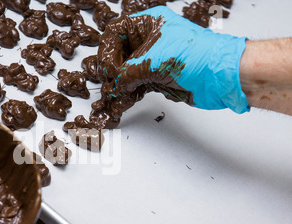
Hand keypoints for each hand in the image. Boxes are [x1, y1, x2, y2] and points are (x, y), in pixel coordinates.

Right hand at [97, 6, 249, 114]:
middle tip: (110, 80)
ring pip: (128, 68)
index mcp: (150, 23)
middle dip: (113, 67)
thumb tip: (116, 83)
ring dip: (120, 81)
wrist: (220, 76)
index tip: (107, 67)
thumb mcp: (152, 60)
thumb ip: (127, 72)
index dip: (108, 49)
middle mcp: (152, 39)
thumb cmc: (197, 56)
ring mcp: (156, 58)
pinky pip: (138, 82)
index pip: (117, 31)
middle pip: (120, 51)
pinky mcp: (161, 76)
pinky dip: (130, 90)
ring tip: (117, 91)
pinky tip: (127, 96)